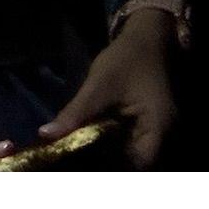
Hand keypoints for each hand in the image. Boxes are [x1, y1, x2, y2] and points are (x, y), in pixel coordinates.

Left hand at [37, 9, 178, 169]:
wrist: (146, 38)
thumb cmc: (126, 59)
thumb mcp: (98, 86)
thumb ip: (76, 113)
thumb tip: (46, 135)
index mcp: (158, 132)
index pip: (135, 167)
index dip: (107, 170)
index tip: (77, 169)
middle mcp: (162, 138)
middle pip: (132, 164)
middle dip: (103, 165)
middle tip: (69, 163)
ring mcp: (155, 133)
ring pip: (128, 155)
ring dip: (104, 156)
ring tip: (73, 156)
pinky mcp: (146, 126)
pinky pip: (127, 143)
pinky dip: (109, 145)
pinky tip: (86, 143)